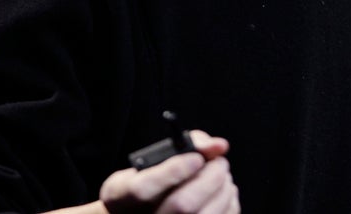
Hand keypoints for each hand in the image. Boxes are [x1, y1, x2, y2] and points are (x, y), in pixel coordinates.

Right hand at [99, 130, 239, 213]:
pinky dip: (229, 201)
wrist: (145, 210)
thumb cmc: (151, 180)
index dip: (173, 171)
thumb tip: (218, 146)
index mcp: (121, 197)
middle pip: (181, 206)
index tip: (195, 158)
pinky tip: (222, 192)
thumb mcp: (153, 158)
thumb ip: (184, 143)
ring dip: (223, 188)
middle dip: (209, 177)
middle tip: (219, 162)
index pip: (142, 190)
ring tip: (221, 174)